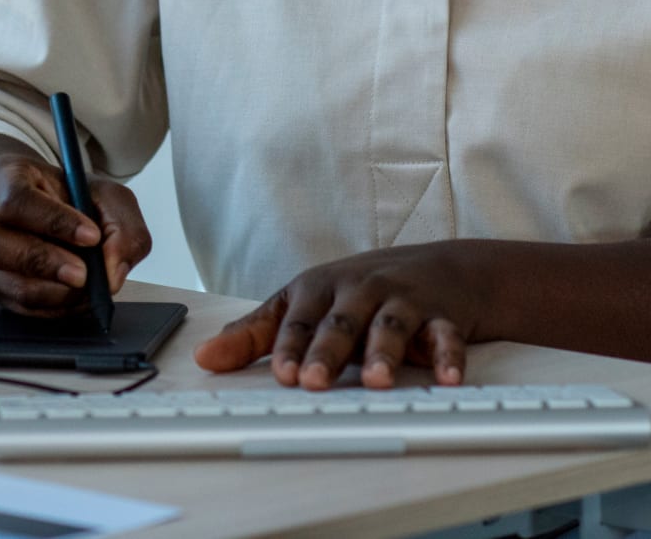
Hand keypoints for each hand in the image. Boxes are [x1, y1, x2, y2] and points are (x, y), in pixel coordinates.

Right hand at [0, 142, 153, 316]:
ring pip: (8, 285)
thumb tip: (113, 269)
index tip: (91, 236)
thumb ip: (119, 222)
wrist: (39, 209)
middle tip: (84, 274)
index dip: (54, 220)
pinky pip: (22, 309)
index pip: (16, 199)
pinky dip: (57, 308)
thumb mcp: (100, 192)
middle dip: (44, 262)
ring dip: (56, 292)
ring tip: (88, 284)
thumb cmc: (65, 196)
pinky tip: (79, 296)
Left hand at [192, 243, 483, 388]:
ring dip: (384, 352)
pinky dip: (448, 356)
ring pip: (391, 325)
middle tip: (314, 381)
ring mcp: (401, 301)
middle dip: (328, 350)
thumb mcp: (303, 304)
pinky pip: (446, 336)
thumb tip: (202, 358)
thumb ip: (255, 334)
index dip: (290, 345)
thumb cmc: (358, 292)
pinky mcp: (441, 316)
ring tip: (376, 382)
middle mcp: (359, 290)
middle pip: (341, 321)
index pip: (299, 318)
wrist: (439, 268)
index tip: (281, 373)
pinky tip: (447, 378)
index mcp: (320, 288)